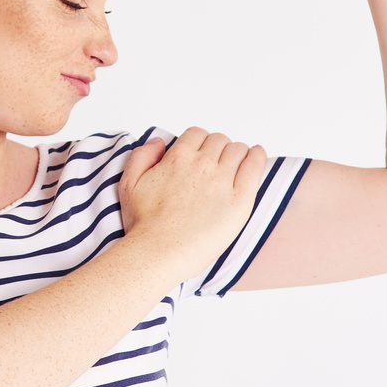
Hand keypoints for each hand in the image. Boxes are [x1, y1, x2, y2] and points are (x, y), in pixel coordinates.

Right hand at [119, 128, 267, 279]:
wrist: (159, 252)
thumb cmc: (144, 225)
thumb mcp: (129, 184)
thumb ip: (141, 156)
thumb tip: (159, 142)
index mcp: (177, 158)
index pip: (197, 134)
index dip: (200, 143)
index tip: (201, 155)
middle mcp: (201, 164)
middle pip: (219, 141)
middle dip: (218, 149)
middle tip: (217, 164)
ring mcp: (222, 181)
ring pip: (238, 150)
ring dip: (237, 153)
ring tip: (237, 164)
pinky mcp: (239, 199)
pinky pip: (255, 166)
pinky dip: (257, 157)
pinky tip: (256, 156)